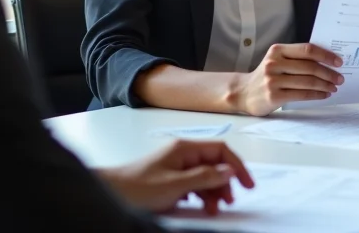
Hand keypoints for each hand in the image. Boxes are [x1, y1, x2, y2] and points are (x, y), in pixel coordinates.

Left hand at [99, 139, 254, 214]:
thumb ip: (205, 177)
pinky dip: (201, 195)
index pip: (221, 150)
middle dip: (225, 182)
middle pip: (215, 163)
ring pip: (206, 176)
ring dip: (213, 192)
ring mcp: (177, 165)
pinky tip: (200, 205)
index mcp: (185, 148)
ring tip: (214, 209)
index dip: (237, 166)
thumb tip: (230, 171)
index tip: (247, 185)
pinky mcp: (171, 178)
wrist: (111, 193)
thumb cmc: (140, 187)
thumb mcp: (176, 184)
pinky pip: (194, 184)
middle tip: (229, 201)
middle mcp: (183, 154)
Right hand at [229, 43, 343, 115]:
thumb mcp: (277, 61)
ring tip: (334, 87)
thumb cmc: (267, 76)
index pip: (307, 49)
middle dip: (328, 73)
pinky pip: (301, 95)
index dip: (326, 55)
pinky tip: (324, 95)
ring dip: (325, 85)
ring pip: (307, 81)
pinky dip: (316, 95)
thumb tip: (327, 62)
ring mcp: (272, 80)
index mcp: (277, 50)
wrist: (243, 93)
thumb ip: (296, 58)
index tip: (339, 62)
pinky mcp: (273, 96)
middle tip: (340, 78)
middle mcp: (274, 63)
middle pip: (309, 67)